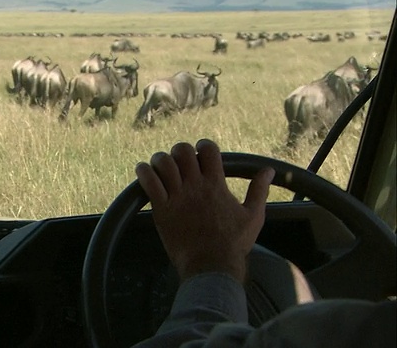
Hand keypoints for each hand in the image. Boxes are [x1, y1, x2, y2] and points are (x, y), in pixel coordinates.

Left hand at [135, 139, 274, 282]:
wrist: (211, 266)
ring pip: (163, 162)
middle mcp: (195, 186)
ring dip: (161, 161)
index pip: (208, 149)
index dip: (203, 147)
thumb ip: (259, 190)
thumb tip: (268, 171)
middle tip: (180, 165)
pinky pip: (148, 181)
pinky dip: (144, 172)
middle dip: (180, 153)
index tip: (201, 156)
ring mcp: (177, 196)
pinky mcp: (161, 209)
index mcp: (216, 184)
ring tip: (161, 169)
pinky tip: (145, 173)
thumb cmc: (233, 243)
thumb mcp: (253, 216)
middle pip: (183, 151)